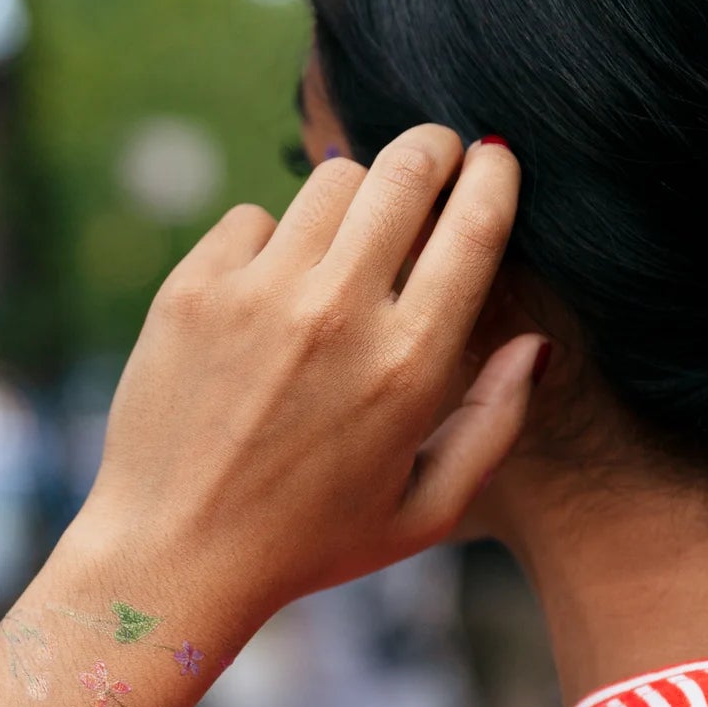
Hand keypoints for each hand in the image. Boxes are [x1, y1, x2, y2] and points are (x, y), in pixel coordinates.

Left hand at [72, 124, 545, 623]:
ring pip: (330, 181)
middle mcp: (336, 314)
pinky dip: (267, 242)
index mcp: (409, 365)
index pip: (474, 221)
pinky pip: (249, 219)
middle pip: (406, 166)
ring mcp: (257, 295)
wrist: (171, 556)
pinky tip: (264, 293)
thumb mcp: (422, 514)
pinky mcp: (191, 291)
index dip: (492, 173)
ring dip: (350, 198)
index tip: (491, 161)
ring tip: (343, 242)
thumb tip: (536, 344)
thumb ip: (493, 426)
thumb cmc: (303, 545)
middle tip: (430, 161)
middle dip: (431, 150)